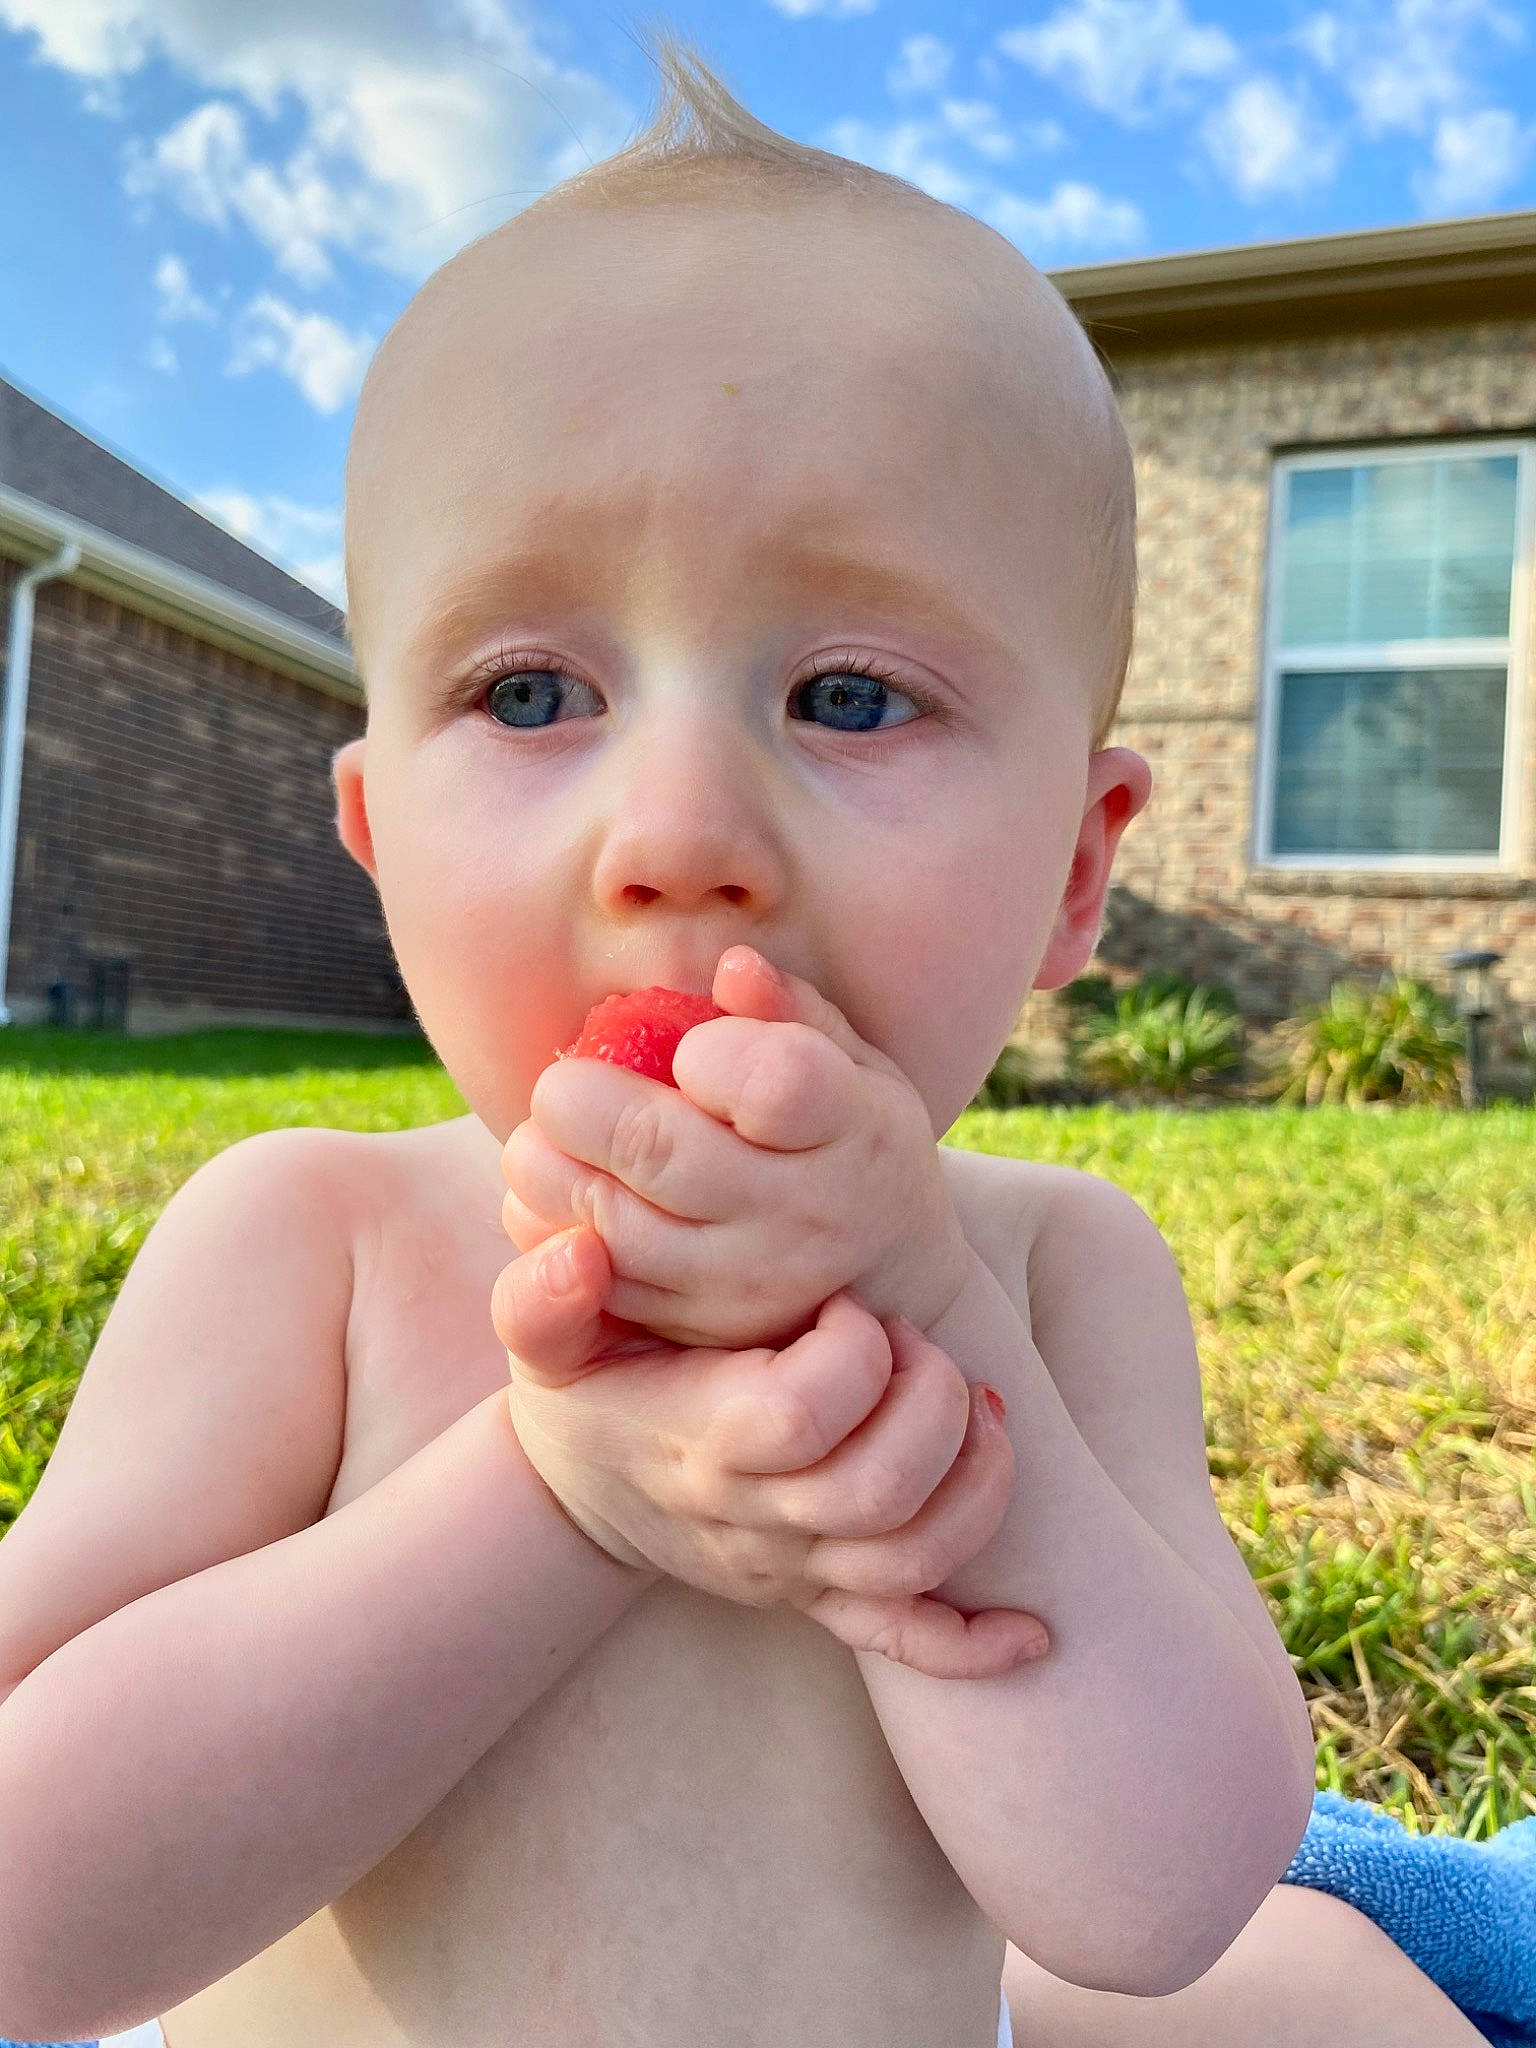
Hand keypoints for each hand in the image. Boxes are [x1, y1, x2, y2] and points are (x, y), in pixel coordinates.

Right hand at [492, 1222, 1047, 1679]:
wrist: (578, 1490)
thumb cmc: (584, 1388)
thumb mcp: (546, 1340)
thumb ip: (544, 1298)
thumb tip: (578, 1254)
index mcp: (700, 1441)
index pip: (804, 1414)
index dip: (853, 1351)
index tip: (849, 1304)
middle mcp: (754, 1518)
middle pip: (878, 1491)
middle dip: (930, 1402)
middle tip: (916, 1345)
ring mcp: (793, 1568)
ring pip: (912, 1560)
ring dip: (975, 1484)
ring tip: (979, 1408)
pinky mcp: (818, 1598)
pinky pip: (904, 1640)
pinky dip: (974, 1645)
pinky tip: (1030, 1631)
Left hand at [501, 945, 970, 1351]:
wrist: (893, 1281)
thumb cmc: (852, 1140)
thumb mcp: (854, 1066)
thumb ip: (791, 1012)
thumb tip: (730, 966)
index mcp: (852, 1125)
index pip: (774, 1085)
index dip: (710, 1057)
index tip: (688, 1054)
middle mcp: (806, 1211)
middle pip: (663, 1151)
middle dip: (581, 1105)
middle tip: (558, 1084)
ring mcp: (753, 1280)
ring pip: (616, 1223)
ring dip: (549, 1171)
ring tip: (541, 1138)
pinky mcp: (704, 1327)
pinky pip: (606, 1281)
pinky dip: (557, 1234)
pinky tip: (550, 1197)